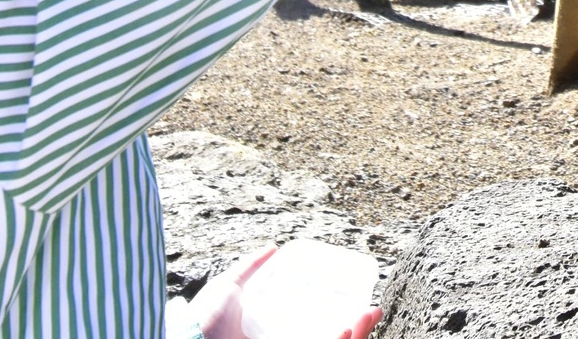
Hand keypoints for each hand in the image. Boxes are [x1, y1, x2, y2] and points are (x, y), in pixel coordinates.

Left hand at [187, 247, 382, 338]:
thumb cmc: (203, 321)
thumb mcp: (230, 288)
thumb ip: (249, 268)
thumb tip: (273, 247)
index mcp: (276, 336)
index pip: (317, 333)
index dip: (344, 323)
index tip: (361, 306)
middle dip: (357, 330)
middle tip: (373, 310)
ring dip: (356, 336)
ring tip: (370, 316)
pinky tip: (348, 332)